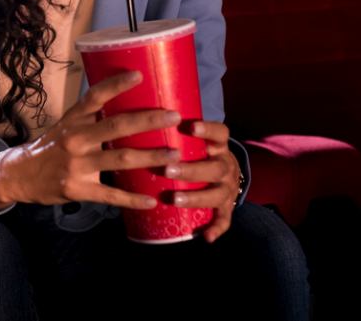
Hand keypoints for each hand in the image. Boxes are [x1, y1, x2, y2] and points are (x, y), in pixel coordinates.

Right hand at [0, 71, 182, 210]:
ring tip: (175, 155)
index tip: (140, 75)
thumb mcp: (66, 125)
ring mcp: (77, 165)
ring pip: (120, 159)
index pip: (95, 97)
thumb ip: (91, 117)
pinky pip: (110, 194)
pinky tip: (151, 199)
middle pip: (116, 126)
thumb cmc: (50, 146)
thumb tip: (129, 104)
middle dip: (148, 120)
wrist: (19, 174)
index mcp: (73, 119)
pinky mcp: (78, 189)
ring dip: (150, 157)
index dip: (116, 85)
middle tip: (174, 116)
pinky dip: (133, 198)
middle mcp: (75, 139)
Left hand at [163, 120, 240, 243]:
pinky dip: (216, 228)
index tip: (190, 126)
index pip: (220, 134)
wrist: (227, 172)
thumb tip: (132, 123)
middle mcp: (226, 166)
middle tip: (168, 169)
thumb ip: (173, 134)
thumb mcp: (196, 141)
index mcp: (218, 147)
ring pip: (217, 194)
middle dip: (191, 170)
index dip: (208, 130)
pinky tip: (205, 236)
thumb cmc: (200, 153)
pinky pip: (224, 220)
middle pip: (215, 168)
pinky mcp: (227, 207)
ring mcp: (228, 188)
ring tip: (175, 200)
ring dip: (196, 198)